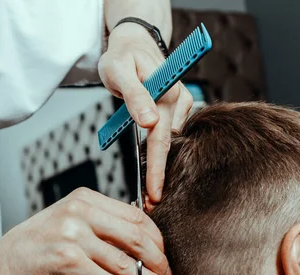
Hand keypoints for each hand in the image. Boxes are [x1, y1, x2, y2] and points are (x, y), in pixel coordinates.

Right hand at [0, 188, 172, 274]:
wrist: (3, 267)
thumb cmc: (38, 246)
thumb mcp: (68, 220)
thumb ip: (102, 222)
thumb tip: (143, 236)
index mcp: (84, 198)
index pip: (134, 216)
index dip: (156, 238)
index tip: (164, 254)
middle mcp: (79, 214)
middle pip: (136, 237)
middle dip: (158, 260)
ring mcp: (74, 238)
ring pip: (126, 263)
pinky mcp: (70, 264)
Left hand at [98, 23, 193, 208]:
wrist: (133, 44)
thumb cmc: (122, 56)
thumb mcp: (118, 70)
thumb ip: (134, 95)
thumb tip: (149, 121)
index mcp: (167, 92)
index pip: (160, 139)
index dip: (157, 170)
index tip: (154, 195)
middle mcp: (179, 99)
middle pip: (167, 145)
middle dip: (158, 176)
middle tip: (150, 204)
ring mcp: (181, 104)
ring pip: (168, 141)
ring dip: (158, 162)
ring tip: (149, 187)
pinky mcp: (179, 107)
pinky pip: (169, 133)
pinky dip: (160, 148)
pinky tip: (153, 162)